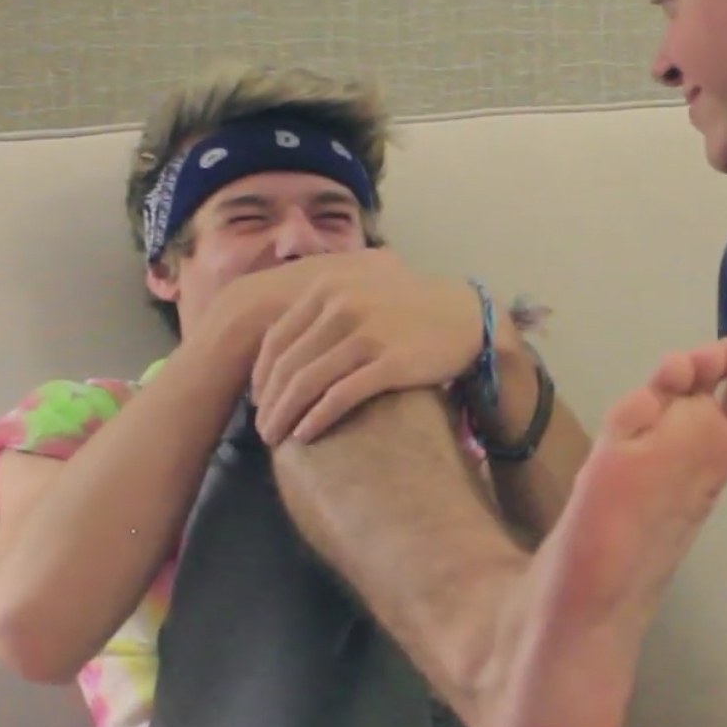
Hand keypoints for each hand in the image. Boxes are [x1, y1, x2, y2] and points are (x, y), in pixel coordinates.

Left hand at [241, 250, 497, 444]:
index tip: (258, 401)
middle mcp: (343, 305)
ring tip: (275, 439)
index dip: (261, 374)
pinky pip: (340, 396)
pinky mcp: (389, 362)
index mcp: (329, 287)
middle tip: (261, 430)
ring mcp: (366, 333)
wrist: (468, 317)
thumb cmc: (410, 309)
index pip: (277, 337)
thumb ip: (324, 306)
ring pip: (307, 382)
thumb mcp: (362, 290)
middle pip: (287, 363)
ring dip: (285, 415)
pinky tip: (305, 435)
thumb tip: (281, 337)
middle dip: (268, 402)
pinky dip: (316, 418)